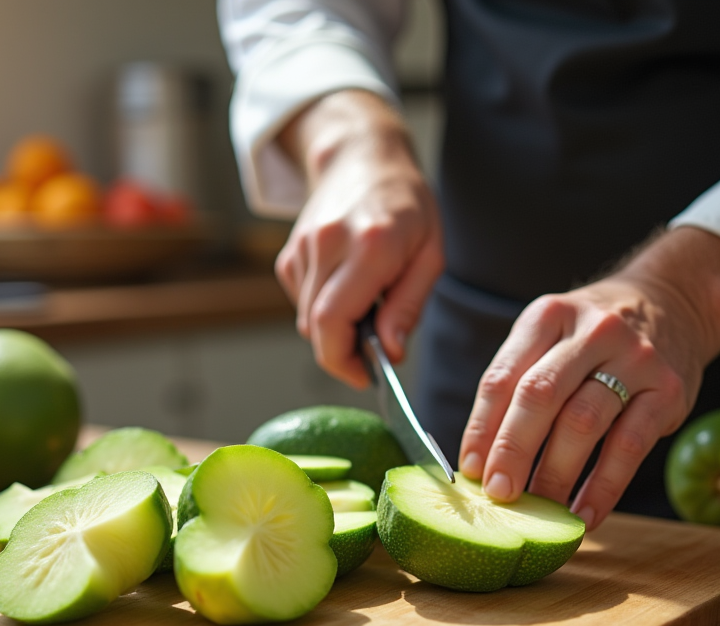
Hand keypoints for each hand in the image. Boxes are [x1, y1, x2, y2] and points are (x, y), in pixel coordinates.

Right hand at [275, 90, 443, 386]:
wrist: (361, 156)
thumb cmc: (406, 204)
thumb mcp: (430, 254)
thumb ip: (408, 306)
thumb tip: (389, 353)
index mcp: (370, 246)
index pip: (334, 322)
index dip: (343, 362)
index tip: (365, 376)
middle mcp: (328, 245)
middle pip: (316, 328)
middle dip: (342, 352)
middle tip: (371, 352)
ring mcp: (303, 248)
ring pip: (308, 319)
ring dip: (336, 326)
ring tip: (367, 299)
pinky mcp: (289, 254)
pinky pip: (302, 302)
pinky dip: (324, 306)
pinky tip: (345, 281)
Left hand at [458, 227, 719, 530]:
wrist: (674, 302)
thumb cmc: (593, 337)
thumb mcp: (552, 337)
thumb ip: (518, 385)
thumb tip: (481, 461)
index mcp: (548, 316)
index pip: (503, 378)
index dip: (481, 428)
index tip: (469, 471)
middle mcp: (592, 331)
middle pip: (540, 396)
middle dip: (512, 450)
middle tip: (498, 494)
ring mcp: (635, 358)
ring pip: (583, 423)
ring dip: (555, 474)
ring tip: (538, 513)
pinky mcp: (668, 390)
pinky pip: (630, 447)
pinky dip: (603, 488)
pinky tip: (583, 515)